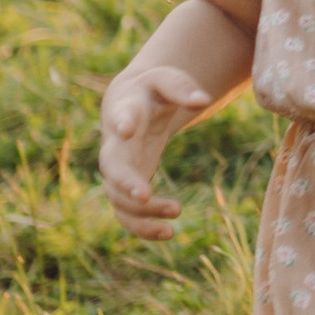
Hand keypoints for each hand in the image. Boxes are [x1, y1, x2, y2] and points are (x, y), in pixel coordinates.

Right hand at [98, 65, 214, 239]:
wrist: (129, 106)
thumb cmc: (151, 91)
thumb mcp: (166, 80)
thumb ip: (181, 87)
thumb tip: (203, 100)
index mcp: (125, 112)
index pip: (121, 116)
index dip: (123, 121)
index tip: (127, 129)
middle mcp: (115, 145)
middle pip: (112, 167)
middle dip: (126, 182)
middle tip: (145, 195)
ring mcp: (117, 170)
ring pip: (118, 197)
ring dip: (141, 210)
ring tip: (177, 211)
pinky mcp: (125, 188)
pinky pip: (126, 214)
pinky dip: (142, 227)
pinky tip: (167, 233)